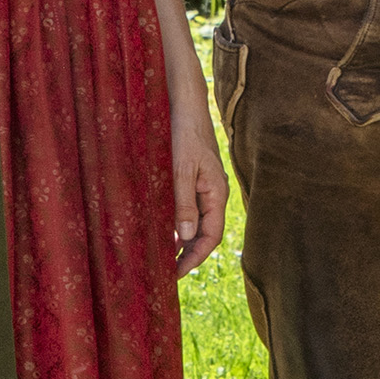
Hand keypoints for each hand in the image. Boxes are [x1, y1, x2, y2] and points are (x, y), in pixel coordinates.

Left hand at [170, 94, 228, 276]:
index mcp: (217, 194)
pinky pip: (188, 208)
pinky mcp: (193, 178)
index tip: (177, 274)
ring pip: (196, 221)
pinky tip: (162, 230)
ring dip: (182, 240)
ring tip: (162, 257)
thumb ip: (183, 205)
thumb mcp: (181, 171)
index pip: (211, 237)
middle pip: (205, 233)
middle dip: (188, 254)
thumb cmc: (184, 134)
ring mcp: (204, 186)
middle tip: (167, 272)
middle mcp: (214, 194)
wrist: (185, 105)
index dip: (195, 257)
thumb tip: (184, 238)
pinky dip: (177, 222)